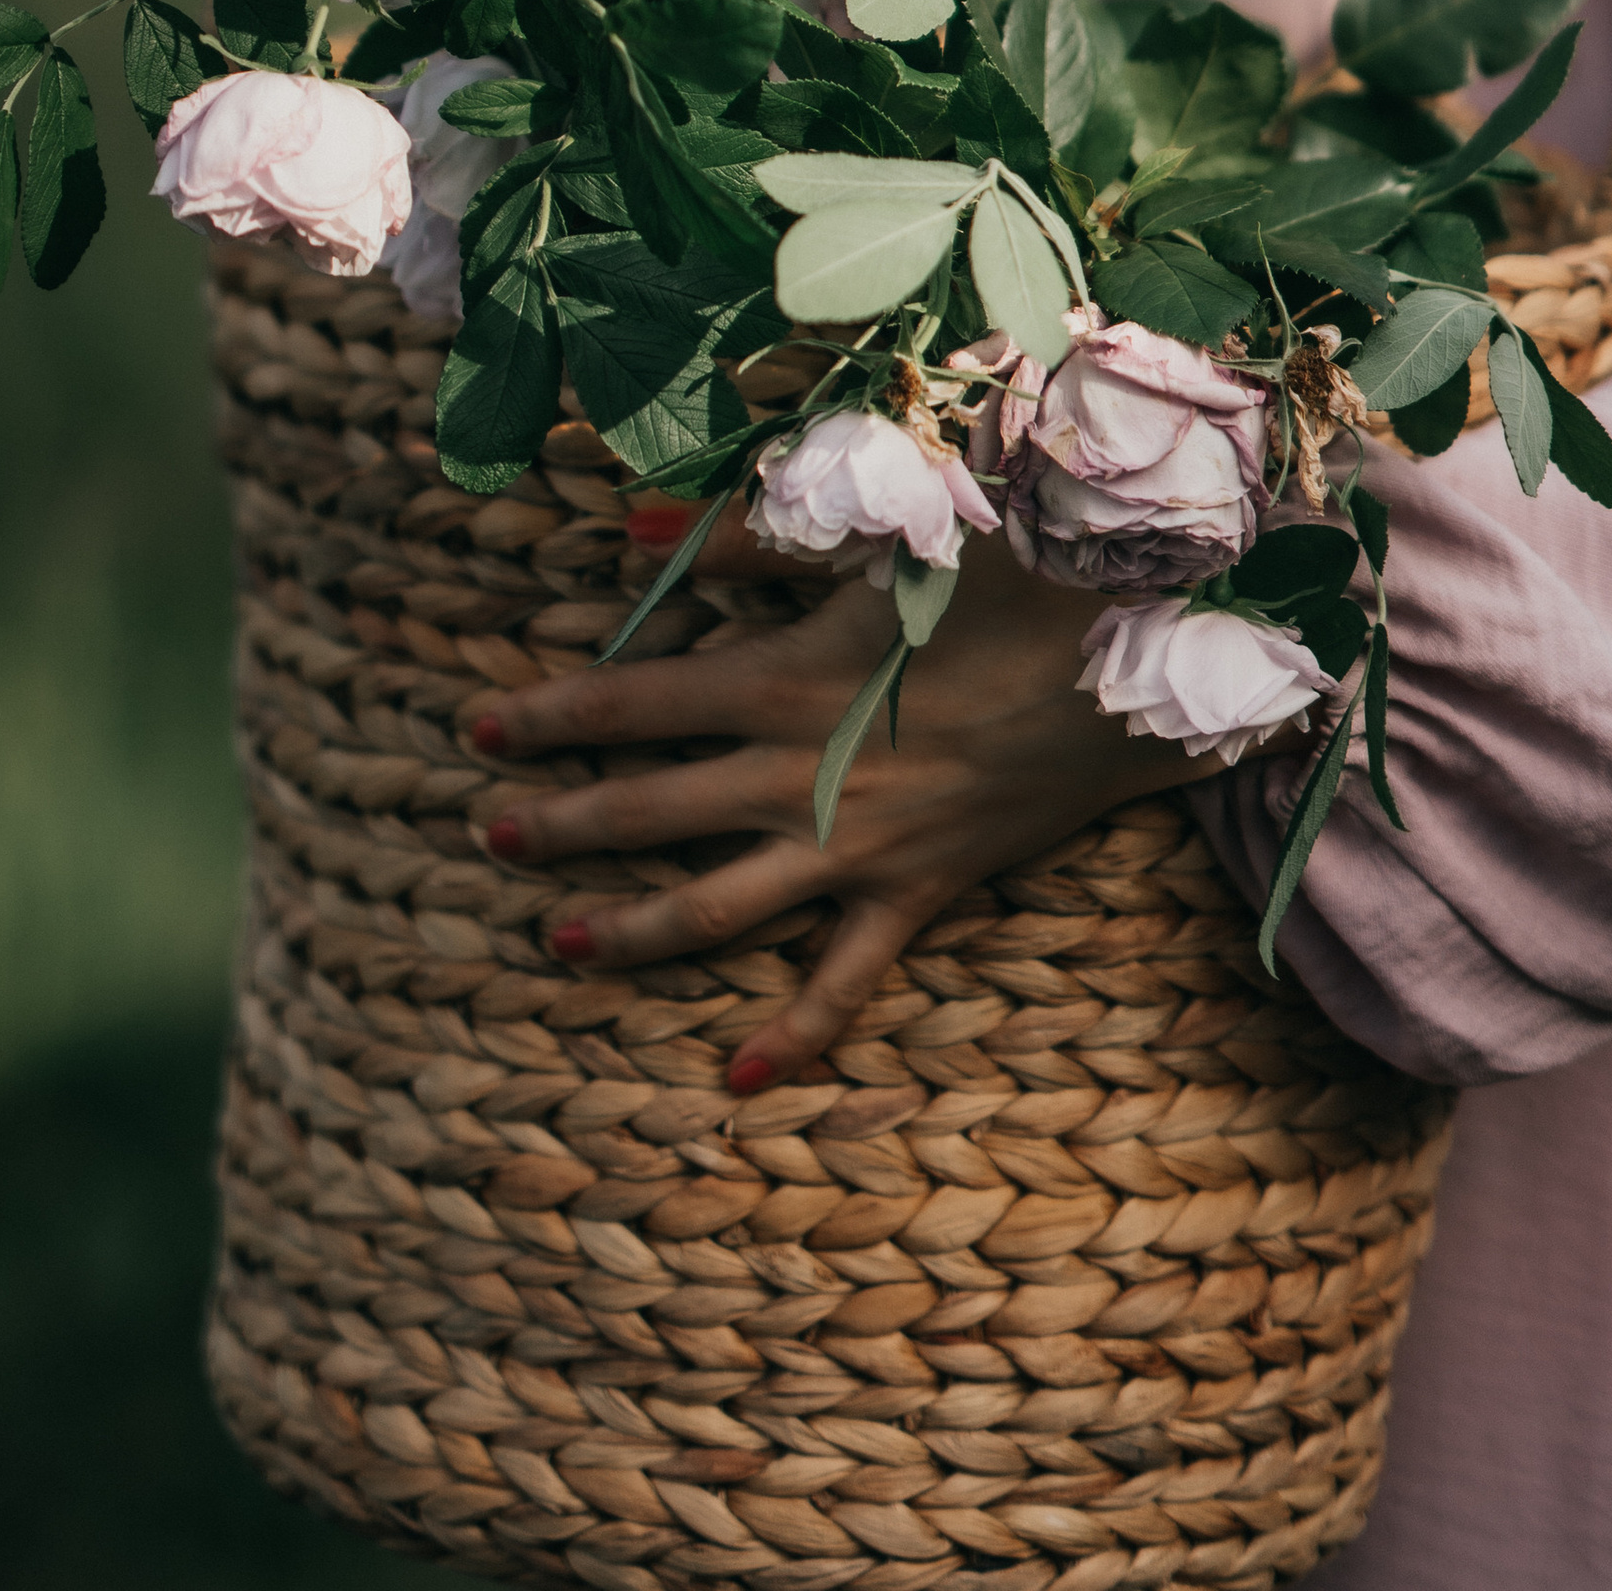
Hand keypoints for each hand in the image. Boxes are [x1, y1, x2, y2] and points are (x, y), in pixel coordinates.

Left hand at [470, 518, 1201, 1091]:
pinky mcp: (919, 894)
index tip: (478, 729)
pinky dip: (793, 1033)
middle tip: (487, 838)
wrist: (1133, 669)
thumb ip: (747, 540)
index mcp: (783, 679)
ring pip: (721, 906)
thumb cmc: (1003, 581)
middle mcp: (805, 775)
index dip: (549, 715)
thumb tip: (636, 531)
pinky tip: (736, 1080)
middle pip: (651, 809)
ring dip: (633, 930)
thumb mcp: (875, 541)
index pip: (632, 701)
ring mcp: (859, 848)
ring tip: (556, 947)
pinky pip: (847, 982)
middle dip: (564, 825)